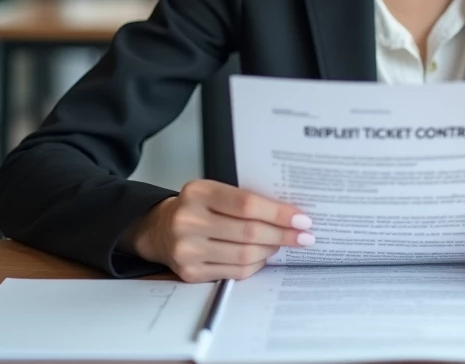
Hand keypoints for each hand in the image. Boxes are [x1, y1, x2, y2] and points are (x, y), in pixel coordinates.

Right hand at [121, 180, 314, 282]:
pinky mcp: (190, 273)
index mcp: (198, 193)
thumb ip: (243, 199)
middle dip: (282, 235)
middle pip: (249, 232)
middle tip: (304, 236)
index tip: (301, 218)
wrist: (160, 229)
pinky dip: (255, 264)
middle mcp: (188, 221)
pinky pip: (235, 271)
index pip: (246, 204)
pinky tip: (263, 256)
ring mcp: (187, 250)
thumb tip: (289, 214)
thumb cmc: (196, 207)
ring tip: (283, 243)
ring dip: (271, 250)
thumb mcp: (213, 192)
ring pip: (245, 255)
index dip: (278, 213)